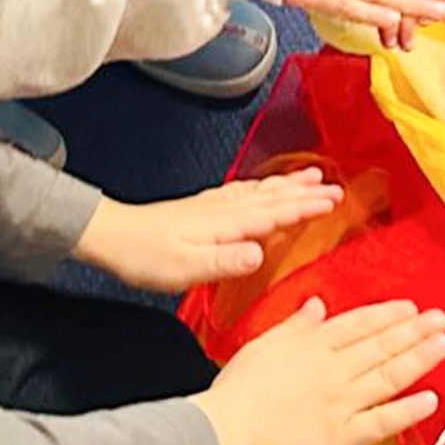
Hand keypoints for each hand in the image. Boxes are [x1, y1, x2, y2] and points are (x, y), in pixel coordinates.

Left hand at [74, 169, 344, 293]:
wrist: (109, 236)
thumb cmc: (145, 256)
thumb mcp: (186, 268)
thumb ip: (225, 261)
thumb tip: (260, 253)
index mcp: (226, 223)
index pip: (276, 212)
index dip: (307, 206)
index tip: (334, 200)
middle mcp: (224, 208)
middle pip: (273, 195)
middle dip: (306, 190)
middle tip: (335, 185)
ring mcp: (213, 205)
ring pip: (260, 190)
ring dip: (288, 184)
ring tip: (312, 176)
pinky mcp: (202, 207)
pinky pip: (244, 191)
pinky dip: (263, 186)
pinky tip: (264, 187)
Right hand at [190, 297, 444, 444]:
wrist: (226, 430)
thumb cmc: (237, 390)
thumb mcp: (263, 343)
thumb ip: (295, 325)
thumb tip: (317, 306)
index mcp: (313, 346)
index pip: (359, 324)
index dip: (388, 315)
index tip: (410, 308)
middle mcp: (335, 371)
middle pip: (381, 346)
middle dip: (414, 331)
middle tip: (441, 319)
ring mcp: (343, 404)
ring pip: (389, 377)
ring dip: (419, 359)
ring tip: (444, 345)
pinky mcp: (344, 437)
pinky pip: (383, 421)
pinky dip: (408, 410)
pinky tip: (431, 399)